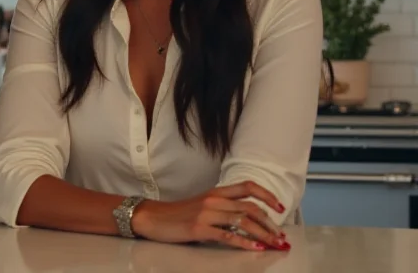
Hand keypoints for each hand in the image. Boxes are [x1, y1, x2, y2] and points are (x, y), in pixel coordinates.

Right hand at [131, 181, 289, 250]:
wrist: (154, 217)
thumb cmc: (179, 213)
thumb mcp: (203, 204)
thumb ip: (224, 207)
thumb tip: (248, 218)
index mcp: (216, 192)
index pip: (247, 187)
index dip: (267, 195)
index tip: (280, 207)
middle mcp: (214, 200)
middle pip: (250, 208)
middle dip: (270, 223)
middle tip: (281, 236)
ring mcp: (207, 214)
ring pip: (243, 222)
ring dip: (264, 234)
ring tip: (275, 244)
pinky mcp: (200, 229)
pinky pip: (228, 235)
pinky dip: (245, 243)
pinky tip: (256, 248)